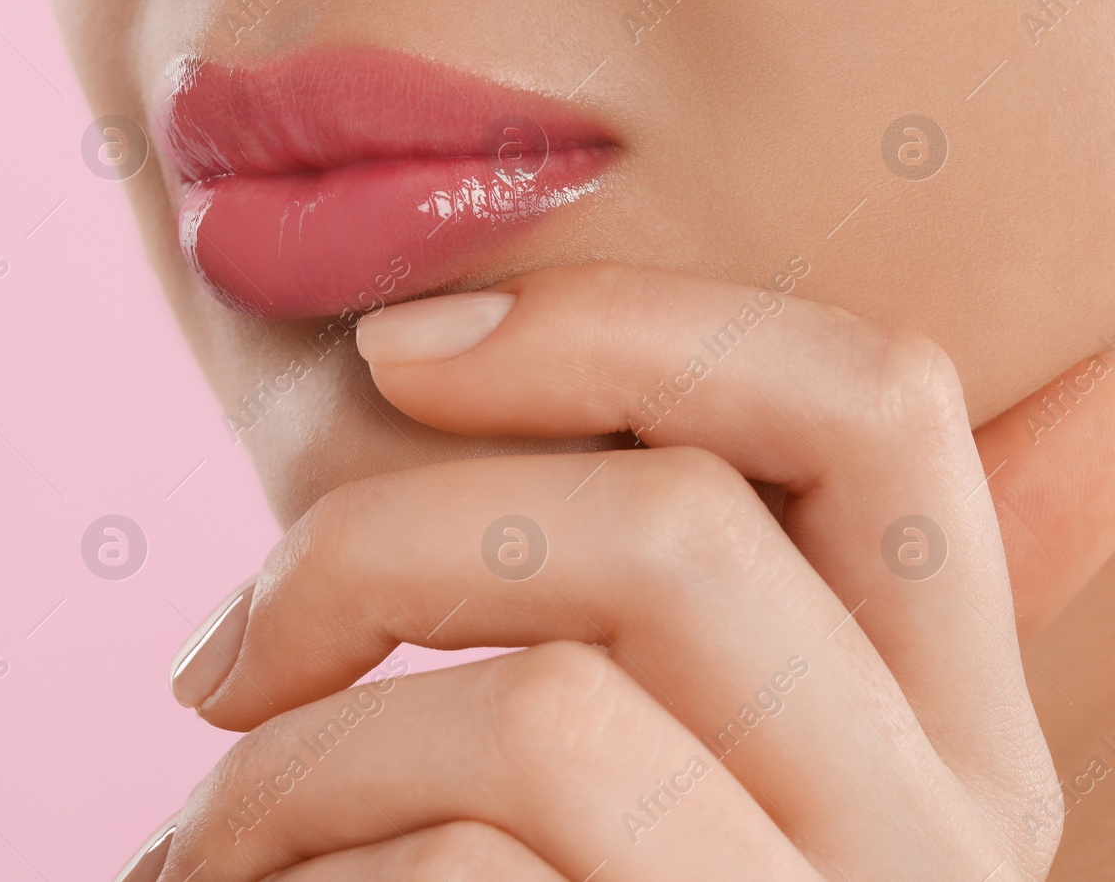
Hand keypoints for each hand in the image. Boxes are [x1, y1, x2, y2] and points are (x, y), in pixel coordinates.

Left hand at [122, 263, 1108, 880]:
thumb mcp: (705, 750)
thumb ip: (771, 606)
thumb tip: (905, 386)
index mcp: (940, 710)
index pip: (872, 401)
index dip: (615, 322)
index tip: (393, 348)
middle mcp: (938, 832)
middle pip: (670, 531)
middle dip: (369, 546)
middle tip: (222, 654)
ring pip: (546, 716)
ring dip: (296, 763)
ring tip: (208, 834)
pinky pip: (460, 872)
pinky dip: (305, 868)